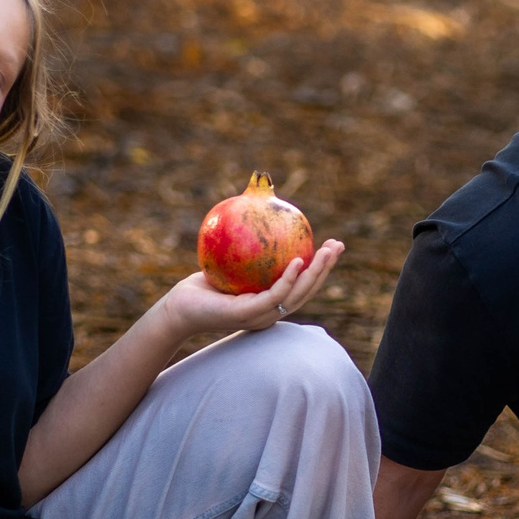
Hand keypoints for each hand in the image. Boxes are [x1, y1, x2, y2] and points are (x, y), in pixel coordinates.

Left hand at [157, 240, 345, 343]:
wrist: (179, 308)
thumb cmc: (202, 283)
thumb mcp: (227, 257)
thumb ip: (245, 240)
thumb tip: (256, 202)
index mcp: (271, 302)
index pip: (302, 285)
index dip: (320, 267)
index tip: (331, 246)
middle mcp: (271, 312)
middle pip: (307, 290)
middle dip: (326, 268)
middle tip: (338, 246)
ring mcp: (262, 316)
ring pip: (298, 294)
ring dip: (317, 273)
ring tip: (328, 252)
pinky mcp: (249, 315)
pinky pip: (275, 295)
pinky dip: (290, 279)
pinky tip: (298, 260)